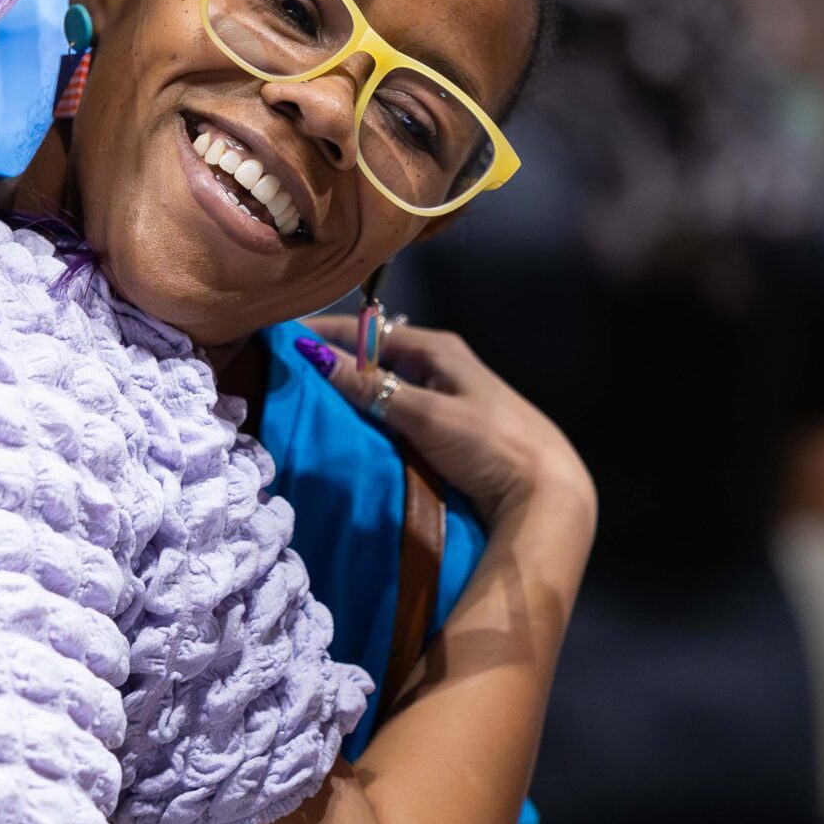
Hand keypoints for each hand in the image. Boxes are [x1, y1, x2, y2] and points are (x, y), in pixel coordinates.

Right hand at [298, 317, 594, 532]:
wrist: (546, 492)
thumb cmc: (490, 444)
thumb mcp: (425, 414)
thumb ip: (369, 387)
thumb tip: (311, 356)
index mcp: (438, 349)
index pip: (366, 331)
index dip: (323, 334)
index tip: (277, 341)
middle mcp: (440, 366)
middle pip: (374, 359)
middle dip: (332, 366)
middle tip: (283, 378)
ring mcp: (444, 399)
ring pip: (384, 388)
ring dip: (351, 396)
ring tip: (304, 406)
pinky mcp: (447, 432)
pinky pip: (396, 416)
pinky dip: (371, 420)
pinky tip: (348, 433)